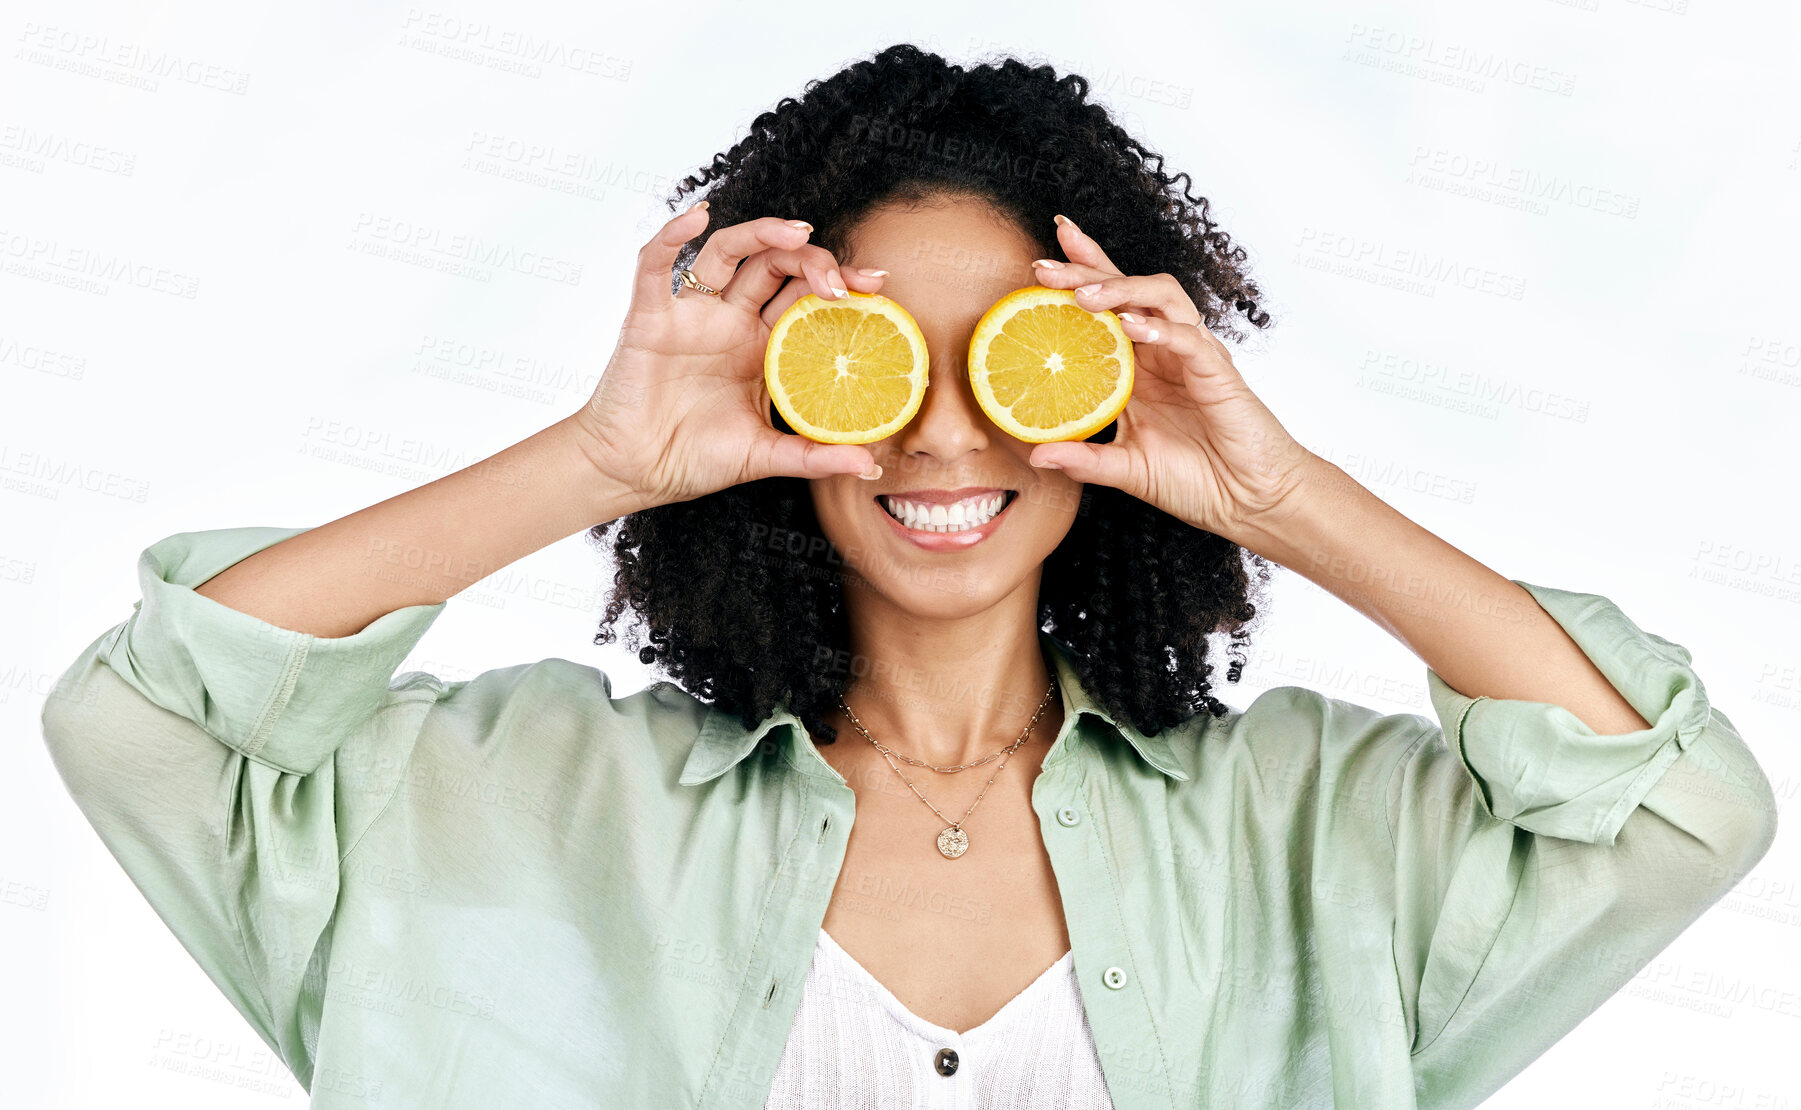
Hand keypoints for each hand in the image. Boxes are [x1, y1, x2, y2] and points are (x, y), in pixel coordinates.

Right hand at [572, 203, 887, 511]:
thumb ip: (815, 457)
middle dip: (814, 261)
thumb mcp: (764, 457)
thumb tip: (871, 467)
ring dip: (762, 233)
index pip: (805, 296)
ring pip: (727, 252)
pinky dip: (670, 235)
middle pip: (775, 265)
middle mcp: (729, 321)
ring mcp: (691, 315)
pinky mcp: (650, 318)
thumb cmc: (694, 460)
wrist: (634, 473)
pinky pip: (654, 266)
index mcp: (761, 346)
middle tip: (843, 282)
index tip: (878, 286)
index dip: (841, 283)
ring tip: (798, 232)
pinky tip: (695, 216)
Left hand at [1025, 215, 1322, 540]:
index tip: (1039, 263)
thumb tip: (1035, 456)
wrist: (1249, 502)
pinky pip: (1189, 339)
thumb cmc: (1197, 482)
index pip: (1108, 309)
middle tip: (1044, 267)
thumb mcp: (1126, 471)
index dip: (1081, 277)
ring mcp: (1192, 357)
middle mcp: (1164, 353)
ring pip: (1162, 298)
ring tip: (1083, 297)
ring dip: (1121, 290)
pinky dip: (1161, 329)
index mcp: (1140, 368)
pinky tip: (1132, 327)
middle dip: (1088, 269)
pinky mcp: (1217, 373)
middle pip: (1128, 290)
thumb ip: (1084, 460)